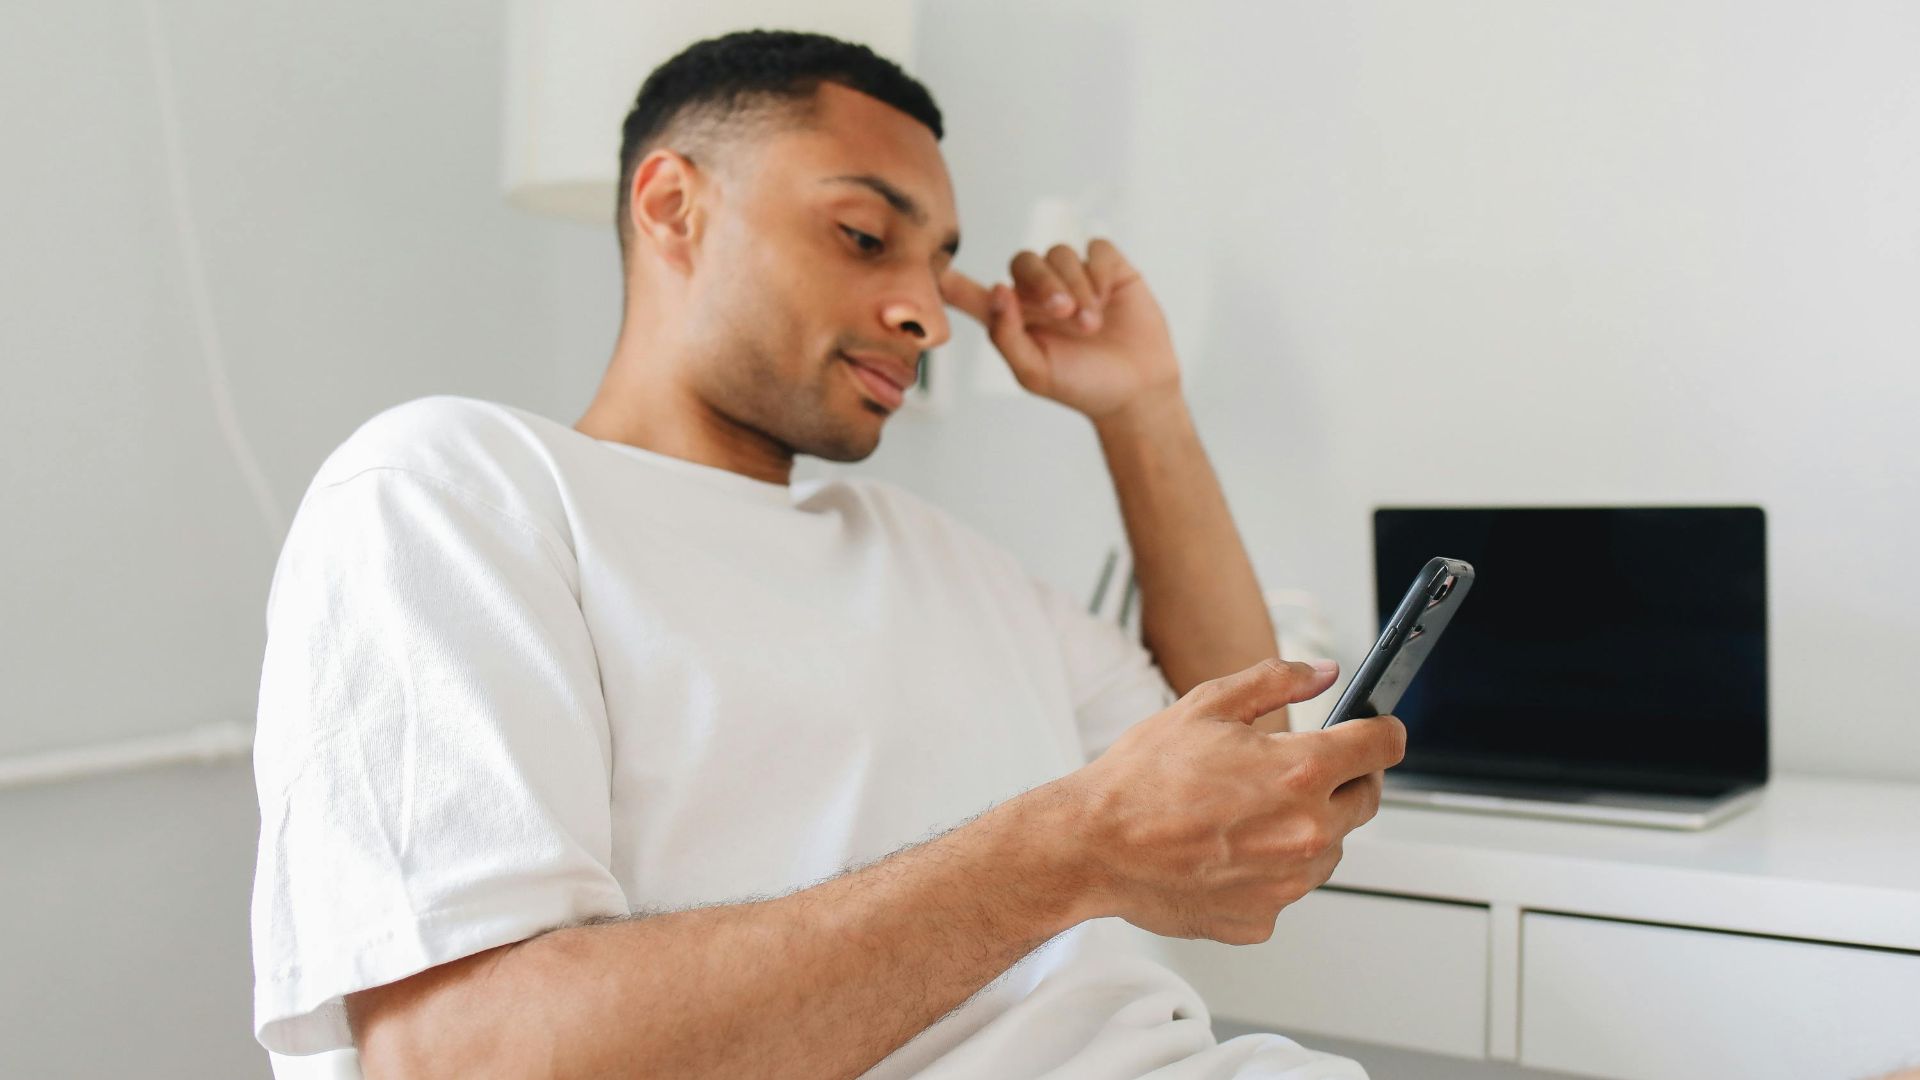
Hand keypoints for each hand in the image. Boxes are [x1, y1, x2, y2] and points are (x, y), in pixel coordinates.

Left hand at [940, 239, 1180, 421]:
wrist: (1136, 391)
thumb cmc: (1082, 386)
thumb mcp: (1033, 372)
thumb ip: (1005, 334)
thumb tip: (997, 289)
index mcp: (1011, 317)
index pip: (970, 291)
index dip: (949, 277)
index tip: (929, 265)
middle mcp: (1038, 292)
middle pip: (1024, 262)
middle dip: (1043, 284)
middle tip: (1064, 314)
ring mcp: (1074, 277)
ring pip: (1060, 253)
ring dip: (1076, 287)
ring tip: (1091, 324)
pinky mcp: (1108, 268)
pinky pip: (1096, 249)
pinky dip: (1098, 272)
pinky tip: (1107, 300)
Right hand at [1056, 657, 1406, 943]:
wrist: (1092, 845)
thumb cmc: (1140, 778)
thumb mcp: (1206, 705)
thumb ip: (1277, 681)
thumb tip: (1325, 672)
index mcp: (1300, 772)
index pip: (1381, 747)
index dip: (1382, 730)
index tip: (1378, 730)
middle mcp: (1305, 832)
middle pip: (1364, 800)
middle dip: (1343, 778)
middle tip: (1297, 769)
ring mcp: (1287, 883)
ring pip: (1328, 849)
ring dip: (1306, 827)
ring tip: (1247, 812)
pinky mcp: (1263, 918)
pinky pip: (1286, 888)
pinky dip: (1268, 869)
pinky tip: (1227, 850)